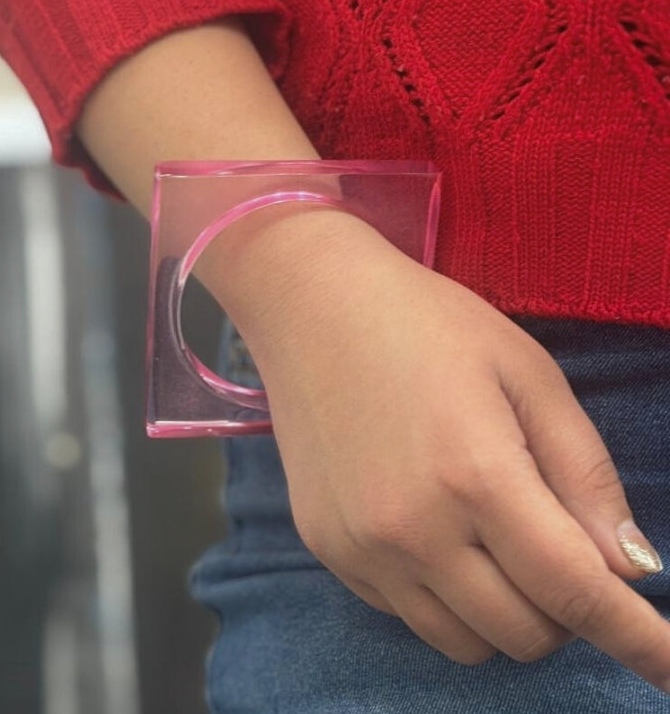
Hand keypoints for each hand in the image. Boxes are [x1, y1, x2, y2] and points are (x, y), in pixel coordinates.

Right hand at [211, 209, 669, 690]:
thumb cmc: (426, 322)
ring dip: (503, 613)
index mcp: (476, 475)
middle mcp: (412, 530)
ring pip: (464, 643)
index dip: (638, 640)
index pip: (576, 591)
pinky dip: (442, 594)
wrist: (310, 304)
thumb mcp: (526, 372)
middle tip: (555, 544)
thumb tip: (629, 566)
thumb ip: (583, 472)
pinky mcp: (325, 546)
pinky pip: (406, 612)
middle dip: (565, 609)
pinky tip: (431, 527)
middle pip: (524, 634)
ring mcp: (360, 546)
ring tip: (493, 541)